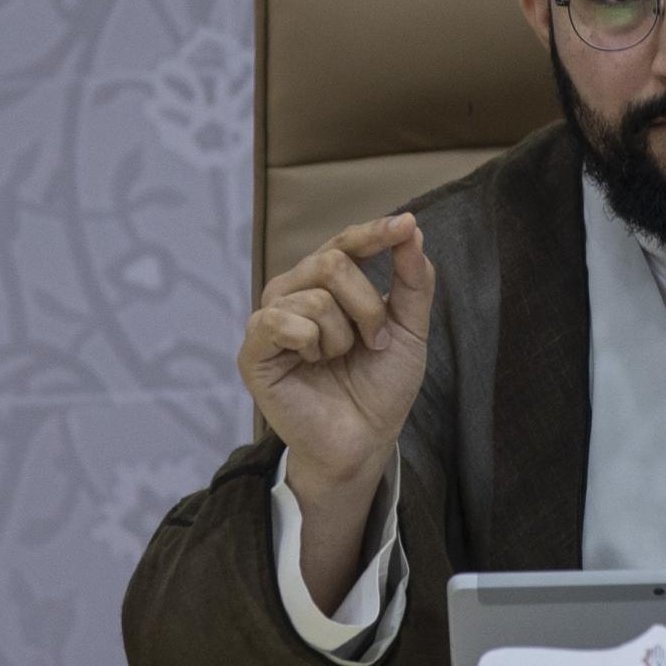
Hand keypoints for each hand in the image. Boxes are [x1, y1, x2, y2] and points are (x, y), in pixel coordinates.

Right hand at [239, 214, 434, 487]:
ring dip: (344, 336)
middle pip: (331, 262)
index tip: (405, 225)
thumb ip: (412, 281)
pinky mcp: (253, 351)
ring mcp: (270, 320)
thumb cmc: (380, 386)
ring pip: (315, 296)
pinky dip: (311, 343)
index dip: (374, 232)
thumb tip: (412, 230)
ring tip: (340, 361)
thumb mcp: (409, 330)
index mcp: (326, 285)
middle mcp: (293, 293)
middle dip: (367, 305)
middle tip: (376, 342)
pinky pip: (282, 322)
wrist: (365, 440)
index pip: (344, 243)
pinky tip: (313, 363)